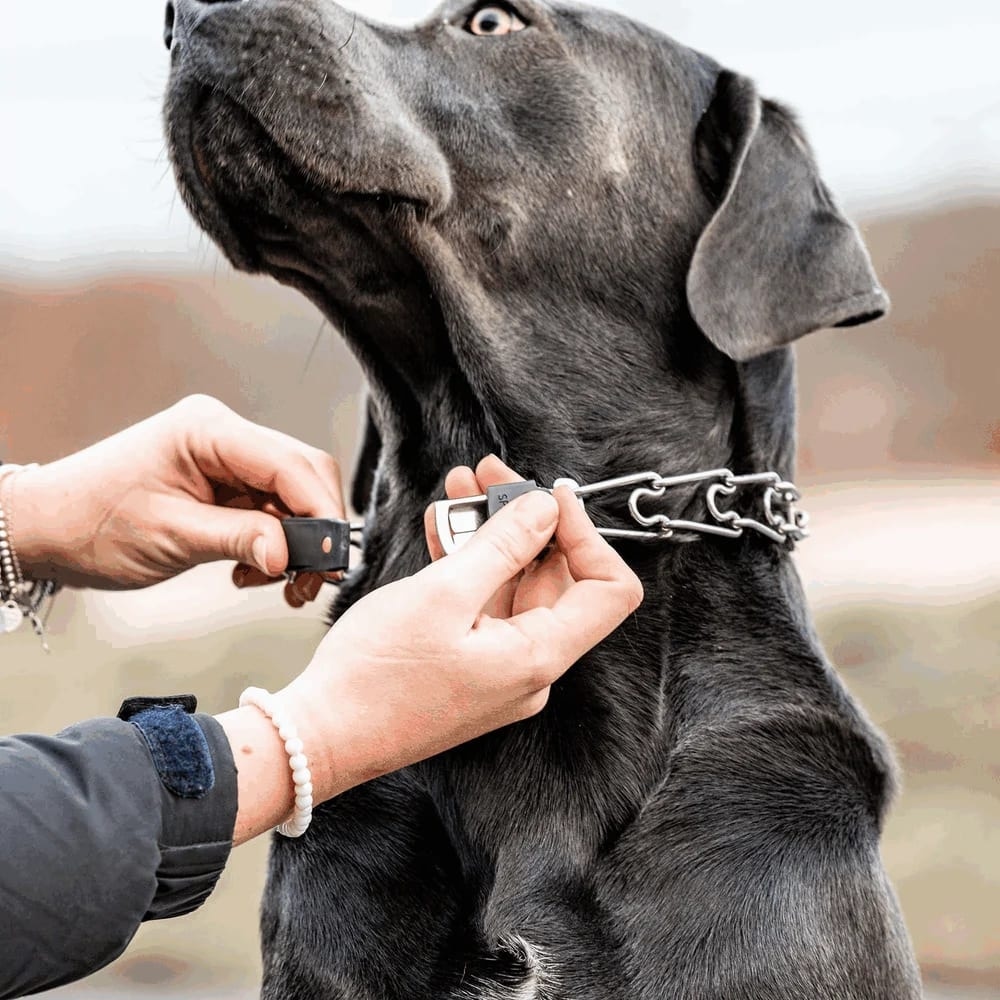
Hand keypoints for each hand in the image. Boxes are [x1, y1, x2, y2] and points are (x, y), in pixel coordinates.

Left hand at [11, 395, 343, 603]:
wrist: (48, 529)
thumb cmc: (92, 523)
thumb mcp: (172, 535)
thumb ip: (241, 538)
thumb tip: (293, 554)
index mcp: (208, 430)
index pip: (289, 464)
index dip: (320, 511)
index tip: (332, 557)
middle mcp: (223, 435)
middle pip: (301, 475)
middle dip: (314, 530)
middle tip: (314, 578)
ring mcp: (225, 458)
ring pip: (291, 497)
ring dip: (296, 543)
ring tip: (283, 585)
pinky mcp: (223, 482)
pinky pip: (269, 509)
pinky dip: (274, 544)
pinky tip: (256, 571)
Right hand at [265, 457, 642, 808]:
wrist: (321, 735)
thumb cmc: (374, 679)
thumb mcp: (442, 593)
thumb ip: (503, 544)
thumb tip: (545, 510)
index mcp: (538, 657)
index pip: (608, 589)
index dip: (587, 533)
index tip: (552, 496)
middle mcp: (529, 667)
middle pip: (554, 579)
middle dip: (524, 520)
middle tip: (490, 478)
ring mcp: (499, 668)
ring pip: (512, 586)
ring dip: (489, 535)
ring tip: (459, 493)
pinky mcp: (469, 665)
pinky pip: (483, 605)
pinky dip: (468, 565)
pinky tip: (442, 531)